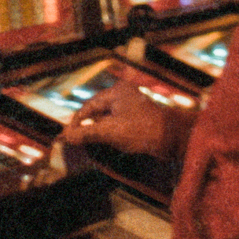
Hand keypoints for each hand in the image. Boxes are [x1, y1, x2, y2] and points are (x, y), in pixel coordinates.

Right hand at [59, 81, 188, 159]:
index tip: (66, 138)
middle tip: (76, 143)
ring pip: (107, 120)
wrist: (174, 139)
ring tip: (89, 146)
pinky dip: (110, 134)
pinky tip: (106, 145)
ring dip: (98, 133)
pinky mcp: (139, 119)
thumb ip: (86, 133)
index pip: (88, 106)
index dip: (76, 123)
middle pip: (97, 112)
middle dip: (87, 128)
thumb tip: (64, 136)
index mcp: (117, 92)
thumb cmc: (143, 131)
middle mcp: (125, 96)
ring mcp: (133, 107)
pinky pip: (118, 125)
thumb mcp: (110, 132)